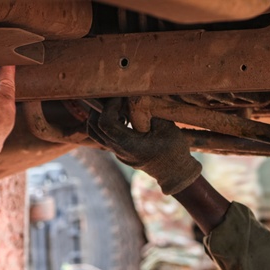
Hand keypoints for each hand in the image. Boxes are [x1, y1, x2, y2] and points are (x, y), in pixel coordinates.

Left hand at [87, 100, 201, 194]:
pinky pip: (103, 136)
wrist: (174, 173)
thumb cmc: (174, 151)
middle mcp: (119, 151)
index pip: (106, 123)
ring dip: (100, 116)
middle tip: (116, 99)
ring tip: (117, 107)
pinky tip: (122, 116)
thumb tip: (136, 97)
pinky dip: (106, 123)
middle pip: (94, 127)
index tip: (121, 97)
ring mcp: (117, 153)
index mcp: (129, 146)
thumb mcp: (167, 128)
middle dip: (101, 108)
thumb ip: (150, 112)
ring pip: (95, 132)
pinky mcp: (119, 152)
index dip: (109, 106)